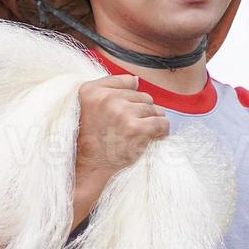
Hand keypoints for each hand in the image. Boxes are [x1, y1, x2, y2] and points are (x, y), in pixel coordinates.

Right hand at [71, 75, 167, 220]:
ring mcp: (121, 113)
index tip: (124, 115)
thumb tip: (136, 80)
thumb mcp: (86, 107)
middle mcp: (106, 98)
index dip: (131, 100)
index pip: (127, 82)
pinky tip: (152, 139)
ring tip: (139, 136)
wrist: (86, 169)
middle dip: (143, 113)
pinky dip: (162, 132)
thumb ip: (108, 87)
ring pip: (154, 109)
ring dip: (152, 123)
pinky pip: (161, 123)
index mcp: (90, 90)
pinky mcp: (135, 128)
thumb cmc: (88, 141)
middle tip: (131, 130)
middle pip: (143, 96)